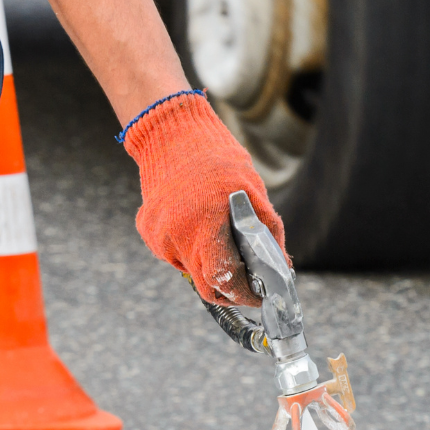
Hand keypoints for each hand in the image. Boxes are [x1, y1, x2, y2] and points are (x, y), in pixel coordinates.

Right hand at [121, 93, 286, 306]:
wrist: (172, 133)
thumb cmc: (218, 159)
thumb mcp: (253, 191)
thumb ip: (267, 233)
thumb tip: (282, 268)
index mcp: (205, 222)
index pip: (224, 278)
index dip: (244, 293)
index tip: (258, 296)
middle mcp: (176, 234)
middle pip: (206, 285)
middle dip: (229, 288)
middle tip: (246, 281)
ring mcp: (157, 235)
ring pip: (190, 270)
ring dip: (208, 264)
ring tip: (218, 235)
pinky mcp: (147, 231)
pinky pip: (174, 254)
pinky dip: (189, 248)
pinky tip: (195, 223)